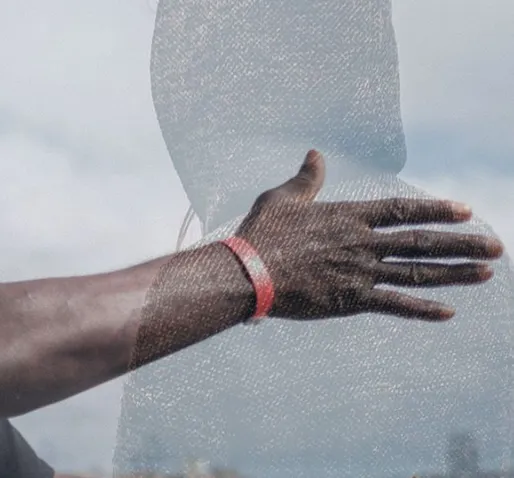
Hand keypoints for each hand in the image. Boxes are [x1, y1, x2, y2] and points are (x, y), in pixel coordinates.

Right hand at [234, 150, 503, 320]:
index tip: (466, 211)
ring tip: (486, 272)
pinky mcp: (350, 299)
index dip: (437, 210)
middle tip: (496, 247)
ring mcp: (360, 272)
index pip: (403, 211)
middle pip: (422, 242)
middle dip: (463, 244)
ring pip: (417, 272)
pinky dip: (422, 309)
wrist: (249, 271)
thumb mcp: (283, 198)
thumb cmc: (261, 232)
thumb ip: (307, 178)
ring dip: (455, 273)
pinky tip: (448, 312)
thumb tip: (315, 154)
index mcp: (349, 216)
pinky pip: (394, 304)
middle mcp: (362, 243)